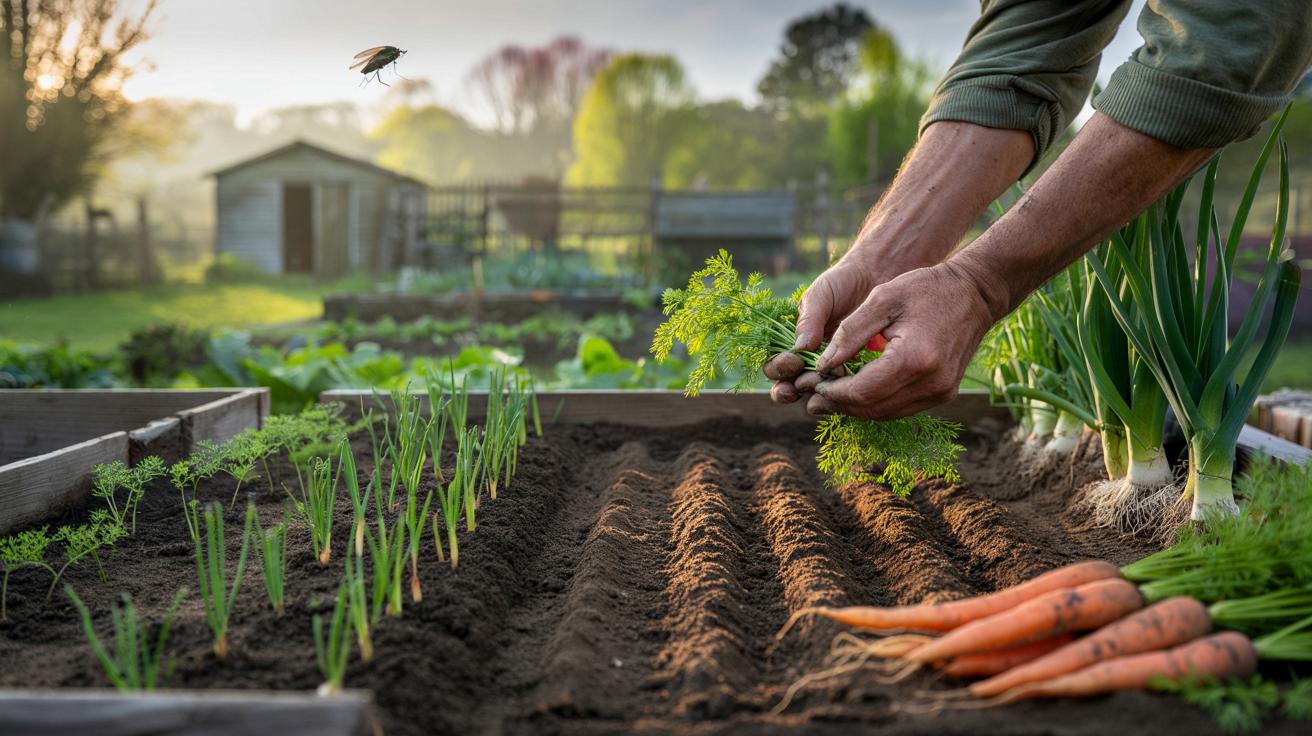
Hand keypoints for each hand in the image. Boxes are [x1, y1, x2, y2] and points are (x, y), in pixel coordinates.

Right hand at [763, 260, 880, 403]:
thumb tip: (799, 348)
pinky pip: (845, 389)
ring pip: (815, 392)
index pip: (775, 365)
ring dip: (816, 392)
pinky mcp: (855, 372)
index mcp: (793, 342)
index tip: (793, 359)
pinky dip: (843, 390)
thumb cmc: (842, 284)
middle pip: (788, 387)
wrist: (876, 277)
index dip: (779, 367)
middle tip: (801, 384)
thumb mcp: (820, 295)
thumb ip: (809, 320)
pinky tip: (848, 385)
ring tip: (826, 384)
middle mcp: (808, 359)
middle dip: (789, 390)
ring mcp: (832, 368)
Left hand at [804, 262, 998, 419]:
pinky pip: (902, 408)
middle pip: (873, 408)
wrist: (974, 294)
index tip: (813, 384)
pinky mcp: (944, 394)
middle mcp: (931, 383)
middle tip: (813, 398)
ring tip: (831, 397)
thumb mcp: (882, 299)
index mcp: (914, 358)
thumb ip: (851, 332)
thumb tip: (824, 365)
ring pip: (886, 414)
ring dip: (856, 409)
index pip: (862, 391)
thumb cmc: (926, 289)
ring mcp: (941, 393)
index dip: (833, 392)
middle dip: (840, 405)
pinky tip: (858, 393)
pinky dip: (877, 404)